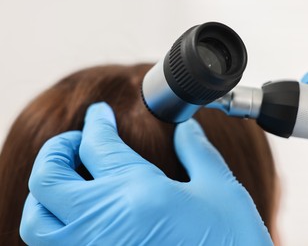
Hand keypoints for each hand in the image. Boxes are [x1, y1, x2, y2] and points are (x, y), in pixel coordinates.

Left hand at [20, 102, 272, 244]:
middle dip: (56, 151)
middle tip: (77, 141)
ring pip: (37, 221)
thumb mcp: (218, 189)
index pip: (97, 144)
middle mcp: (104, 223)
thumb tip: (185, 128)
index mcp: (138, 192)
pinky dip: (56, 222)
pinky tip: (83, 212)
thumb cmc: (231, 240)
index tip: (100, 114)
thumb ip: (197, 151)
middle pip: (48, 178)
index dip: (96, 121)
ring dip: (46, 192)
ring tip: (70, 178)